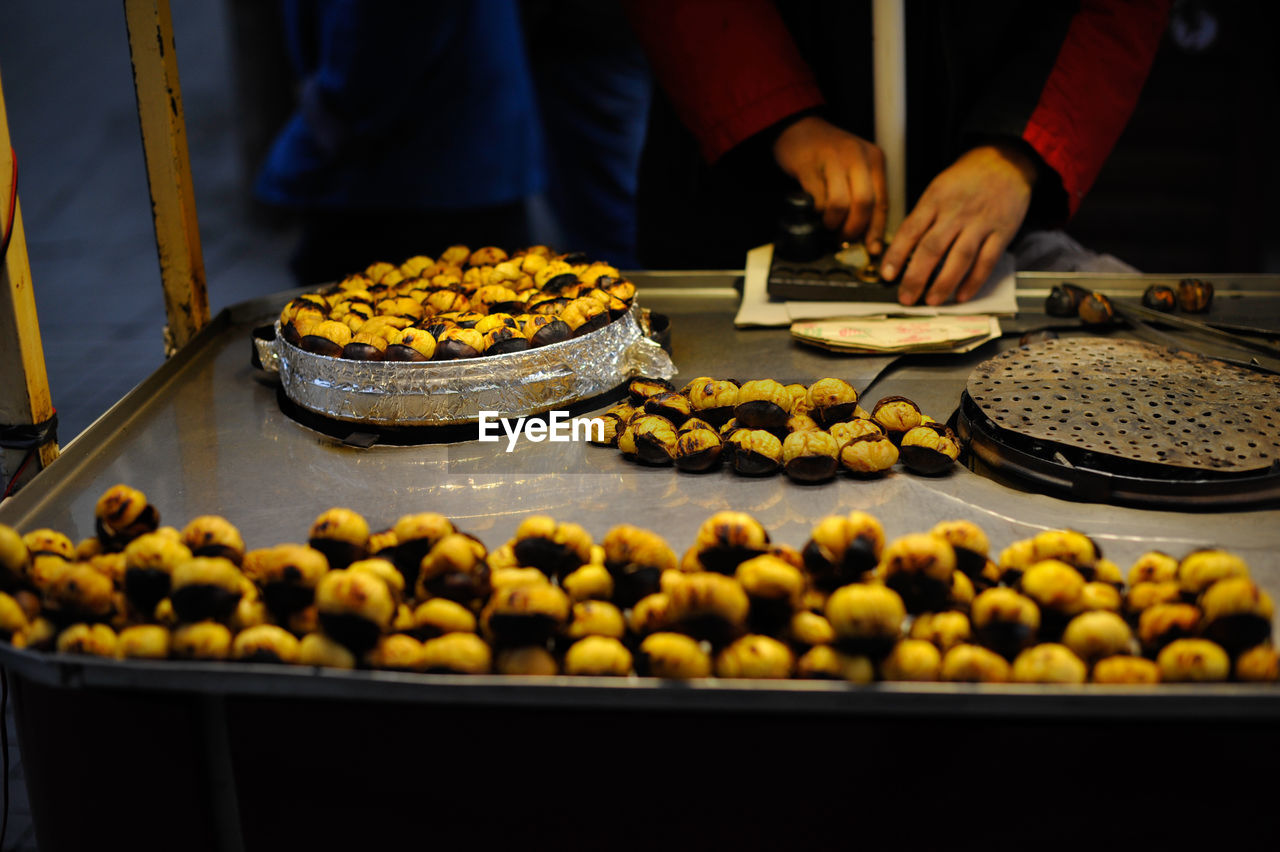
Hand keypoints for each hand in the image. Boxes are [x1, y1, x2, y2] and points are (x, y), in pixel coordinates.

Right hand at [773, 116, 888, 251]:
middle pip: (864, 203)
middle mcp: (857, 156)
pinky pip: (816, 198)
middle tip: (843, 237)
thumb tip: (867, 237)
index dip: (876, 230)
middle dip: (853, 228)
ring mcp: (832, 158)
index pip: (882, 201)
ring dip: (832, 222)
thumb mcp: (856, 168)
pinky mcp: (808, 165)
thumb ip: (864, 195)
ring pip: (840, 203)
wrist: (799, 128)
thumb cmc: (829, 154)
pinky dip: (816, 211)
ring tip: (827, 223)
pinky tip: (814, 210)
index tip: (871, 249)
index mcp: (874, 159)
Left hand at [880, 144, 1036, 305]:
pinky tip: (961, 295)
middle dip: (916, 277)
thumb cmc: (966, 180)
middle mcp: (956, 212)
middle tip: (905, 297)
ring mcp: (980, 223)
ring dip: (944, 283)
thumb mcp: (937, 189)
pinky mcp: (1001, 232)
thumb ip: (922, 218)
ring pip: (959, 257)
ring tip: (931, 301)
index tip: (886, 275)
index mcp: (935, 200)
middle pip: (932, 248)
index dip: (896, 255)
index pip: (910, 230)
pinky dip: (974, 281)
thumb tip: (901, 252)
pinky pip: (987, 260)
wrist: (1005, 161)